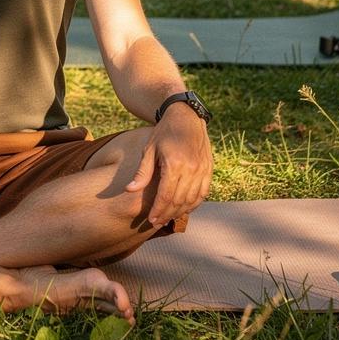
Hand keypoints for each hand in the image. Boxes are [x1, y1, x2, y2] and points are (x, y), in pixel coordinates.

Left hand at [126, 104, 212, 227]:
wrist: (186, 117)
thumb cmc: (163, 133)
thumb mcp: (149, 149)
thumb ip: (142, 172)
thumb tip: (130, 190)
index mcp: (174, 163)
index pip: (166, 195)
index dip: (158, 210)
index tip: (151, 220)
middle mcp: (191, 168)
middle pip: (179, 200)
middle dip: (167, 214)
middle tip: (157, 222)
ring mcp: (202, 169)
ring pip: (192, 199)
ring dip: (181, 211)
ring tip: (168, 217)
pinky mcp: (209, 169)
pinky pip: (203, 193)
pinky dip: (194, 204)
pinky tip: (184, 208)